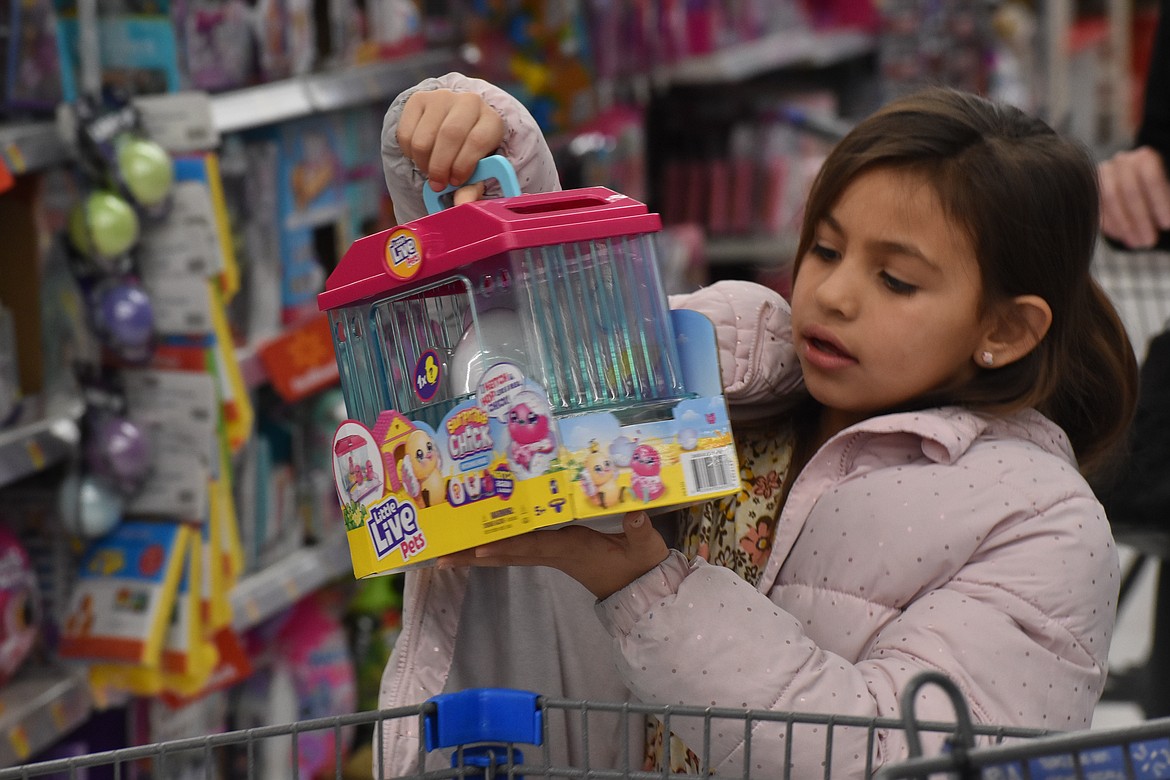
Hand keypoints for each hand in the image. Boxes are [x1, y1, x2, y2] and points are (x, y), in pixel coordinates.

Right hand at [397, 89, 504, 193]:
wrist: (453, 124)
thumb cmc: (469, 153)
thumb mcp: (477, 170)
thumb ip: (471, 187)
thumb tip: (462, 204)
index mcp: (491, 120)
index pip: (477, 140)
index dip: (463, 165)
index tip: (456, 181)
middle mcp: (469, 102)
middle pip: (449, 136)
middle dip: (440, 167)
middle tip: (437, 184)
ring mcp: (442, 97)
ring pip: (423, 139)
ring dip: (423, 163)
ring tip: (430, 170)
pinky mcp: (418, 99)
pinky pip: (406, 134)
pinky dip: (409, 153)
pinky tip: (421, 156)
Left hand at [437, 511, 669, 599]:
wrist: (641, 588)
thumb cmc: (640, 565)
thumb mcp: (645, 547)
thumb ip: (641, 530)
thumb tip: (636, 513)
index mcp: (570, 548)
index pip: (532, 546)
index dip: (506, 546)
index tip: (476, 549)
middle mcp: (553, 552)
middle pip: (506, 554)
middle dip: (472, 555)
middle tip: (438, 558)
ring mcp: (551, 554)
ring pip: (507, 555)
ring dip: (476, 555)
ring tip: (445, 555)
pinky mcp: (554, 553)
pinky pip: (517, 552)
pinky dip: (495, 549)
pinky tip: (477, 547)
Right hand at [1098, 145, 1169, 248]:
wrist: (1143, 184)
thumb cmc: (1161, 191)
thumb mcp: (1169, 189)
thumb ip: (1167, 198)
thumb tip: (1167, 222)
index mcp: (1145, 156)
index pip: (1152, 178)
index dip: (1160, 203)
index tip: (1167, 226)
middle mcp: (1121, 161)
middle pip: (1129, 190)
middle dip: (1140, 219)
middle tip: (1150, 241)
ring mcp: (1103, 174)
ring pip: (1110, 200)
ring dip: (1125, 225)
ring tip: (1138, 243)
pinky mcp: (1091, 190)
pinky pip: (1098, 208)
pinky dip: (1111, 226)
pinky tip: (1125, 238)